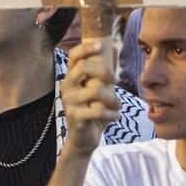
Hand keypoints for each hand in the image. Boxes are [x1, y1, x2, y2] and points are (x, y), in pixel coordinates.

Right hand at [58, 35, 121, 157]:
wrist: (84, 140)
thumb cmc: (93, 111)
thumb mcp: (99, 88)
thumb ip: (104, 70)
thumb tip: (112, 46)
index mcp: (71, 77)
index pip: (73, 55)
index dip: (86, 47)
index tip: (100, 44)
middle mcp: (66, 86)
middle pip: (83, 68)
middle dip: (104, 71)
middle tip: (116, 80)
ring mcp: (69, 102)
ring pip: (95, 91)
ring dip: (113, 98)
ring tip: (118, 105)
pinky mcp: (76, 117)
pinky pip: (98, 111)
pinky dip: (112, 114)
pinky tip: (116, 116)